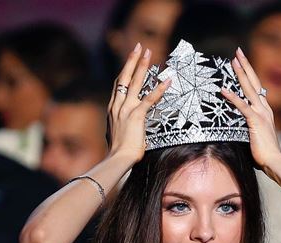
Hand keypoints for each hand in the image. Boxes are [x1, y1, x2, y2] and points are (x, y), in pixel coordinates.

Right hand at [106, 43, 171, 162]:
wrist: (118, 159)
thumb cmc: (118, 152)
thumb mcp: (116, 136)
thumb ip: (119, 128)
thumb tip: (122, 130)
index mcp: (112, 110)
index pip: (118, 86)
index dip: (124, 72)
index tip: (129, 62)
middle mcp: (117, 106)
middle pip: (124, 77)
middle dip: (132, 60)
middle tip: (139, 47)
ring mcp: (126, 109)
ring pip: (134, 82)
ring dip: (142, 66)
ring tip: (149, 52)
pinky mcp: (136, 116)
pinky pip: (149, 99)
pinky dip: (159, 89)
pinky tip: (167, 80)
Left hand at [221, 48, 280, 170]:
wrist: (274, 162)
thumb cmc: (265, 154)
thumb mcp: (257, 137)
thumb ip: (250, 129)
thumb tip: (239, 129)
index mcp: (266, 111)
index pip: (257, 88)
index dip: (250, 75)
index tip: (243, 63)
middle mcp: (265, 109)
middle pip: (254, 82)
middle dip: (245, 66)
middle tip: (238, 52)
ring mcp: (261, 114)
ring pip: (249, 89)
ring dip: (240, 74)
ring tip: (232, 61)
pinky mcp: (255, 121)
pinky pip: (242, 106)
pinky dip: (232, 97)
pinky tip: (223, 89)